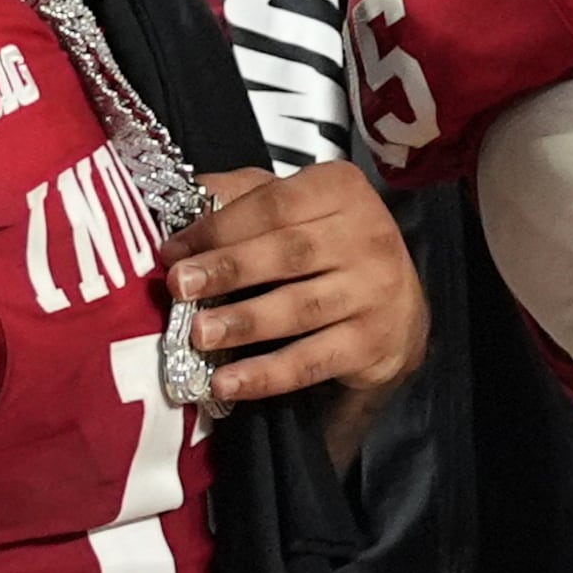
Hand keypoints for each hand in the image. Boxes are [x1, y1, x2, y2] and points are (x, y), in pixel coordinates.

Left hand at [164, 161, 431, 406]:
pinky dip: (267, 373)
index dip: (220, 227)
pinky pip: (312, 360)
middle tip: (180, 286)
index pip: (275, 204)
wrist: (398, 308)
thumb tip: (181, 196)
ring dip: (245, 322)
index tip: (173, 251)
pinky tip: (228, 382)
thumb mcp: (298, 207)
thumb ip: (245, 197)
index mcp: (341, 190)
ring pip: (301, 307)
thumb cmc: (332, 249)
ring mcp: (373, 291)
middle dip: (229, 269)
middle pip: (289, 252)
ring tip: (199, 334)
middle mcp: (366, 235)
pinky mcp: (370, 342)